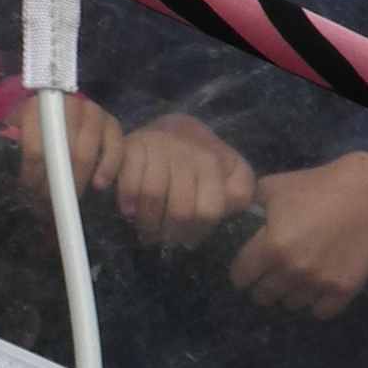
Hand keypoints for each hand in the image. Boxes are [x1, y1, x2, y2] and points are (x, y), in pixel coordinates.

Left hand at [17, 91, 125, 206]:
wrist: (60, 110)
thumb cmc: (35, 128)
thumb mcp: (18, 132)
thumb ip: (13, 148)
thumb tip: (7, 179)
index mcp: (37, 106)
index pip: (35, 147)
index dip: (33, 175)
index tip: (31, 193)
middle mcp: (66, 103)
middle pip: (61, 152)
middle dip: (55, 184)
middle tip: (48, 205)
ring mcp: (92, 112)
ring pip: (86, 153)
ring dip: (77, 182)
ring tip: (69, 201)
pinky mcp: (112, 123)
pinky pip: (115, 148)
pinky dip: (107, 168)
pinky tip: (98, 186)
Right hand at [112, 114, 255, 251]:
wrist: (171, 129)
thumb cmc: (201, 162)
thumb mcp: (231, 174)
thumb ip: (239, 192)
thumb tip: (230, 207)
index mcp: (212, 164)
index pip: (208, 211)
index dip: (196, 232)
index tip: (187, 238)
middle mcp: (186, 153)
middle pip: (180, 210)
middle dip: (170, 232)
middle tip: (164, 237)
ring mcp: (158, 146)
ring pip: (153, 195)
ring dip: (147, 221)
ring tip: (147, 228)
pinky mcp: (133, 145)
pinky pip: (128, 180)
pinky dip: (127, 201)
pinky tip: (130, 210)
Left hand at [228, 151, 367, 317]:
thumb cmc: (319, 185)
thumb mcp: (275, 186)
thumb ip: (251, 207)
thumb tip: (236, 218)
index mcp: (272, 246)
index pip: (241, 276)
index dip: (241, 271)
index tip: (247, 268)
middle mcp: (293, 271)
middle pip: (264, 296)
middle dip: (263, 285)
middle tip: (271, 273)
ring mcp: (319, 283)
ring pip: (291, 304)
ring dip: (290, 293)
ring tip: (296, 278)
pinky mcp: (344, 290)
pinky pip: (320, 311)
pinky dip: (317, 302)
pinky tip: (318, 286)